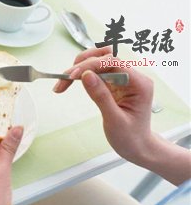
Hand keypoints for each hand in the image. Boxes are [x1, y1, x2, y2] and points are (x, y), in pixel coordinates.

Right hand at [53, 47, 154, 164]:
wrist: (138, 147)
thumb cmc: (131, 137)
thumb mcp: (115, 120)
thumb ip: (101, 96)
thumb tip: (86, 76)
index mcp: (139, 83)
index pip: (113, 62)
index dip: (91, 65)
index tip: (74, 76)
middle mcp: (132, 77)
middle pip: (104, 57)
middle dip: (83, 64)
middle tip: (65, 78)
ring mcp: (122, 79)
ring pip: (97, 61)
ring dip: (79, 67)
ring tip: (64, 81)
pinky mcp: (112, 83)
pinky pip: (94, 72)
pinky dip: (80, 75)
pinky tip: (68, 83)